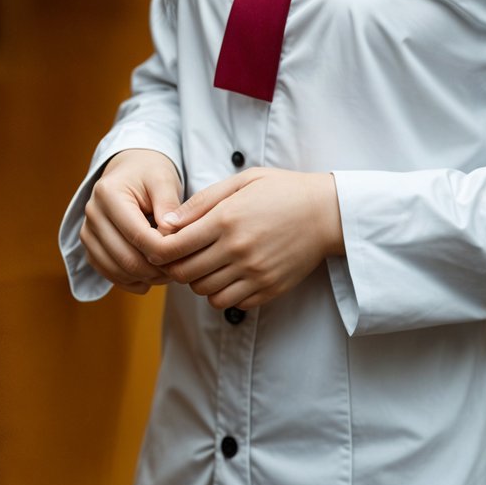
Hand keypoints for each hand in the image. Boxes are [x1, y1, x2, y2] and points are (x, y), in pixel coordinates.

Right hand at [80, 148, 183, 294]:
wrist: (130, 169)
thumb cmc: (150, 172)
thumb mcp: (164, 180)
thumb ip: (168, 206)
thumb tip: (170, 236)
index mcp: (109, 194)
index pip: (138, 235)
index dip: (164, 251)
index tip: (185, 254)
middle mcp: (93, 214)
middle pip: (125, 258)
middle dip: (155, 270)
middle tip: (180, 270)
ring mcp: (88, 232)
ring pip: (116, 270)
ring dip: (144, 278)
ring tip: (169, 273)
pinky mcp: (90, 246)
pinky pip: (108, 274)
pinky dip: (131, 281)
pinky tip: (152, 278)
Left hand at [140, 167, 342, 310]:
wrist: (327, 213)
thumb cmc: (282, 191)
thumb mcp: (242, 182)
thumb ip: (202, 202)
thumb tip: (167, 224)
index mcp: (226, 220)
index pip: (173, 248)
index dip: (158, 251)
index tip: (161, 246)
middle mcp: (237, 249)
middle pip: (185, 274)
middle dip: (176, 267)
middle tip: (183, 256)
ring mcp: (254, 272)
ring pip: (205, 292)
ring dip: (199, 281)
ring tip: (209, 264)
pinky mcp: (268, 288)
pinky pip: (231, 303)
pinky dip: (223, 293)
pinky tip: (230, 275)